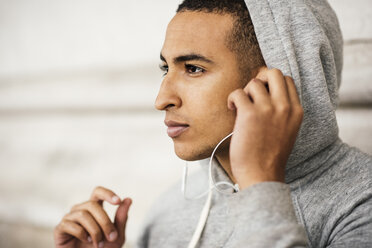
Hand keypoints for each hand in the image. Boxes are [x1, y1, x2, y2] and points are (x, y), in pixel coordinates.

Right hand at [54, 186, 131, 247]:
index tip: (118, 201)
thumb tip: (128, 199)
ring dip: (95, 231)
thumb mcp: (116, 235)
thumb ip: (121, 218)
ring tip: (99, 244)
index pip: (98, 192)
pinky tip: (86, 241)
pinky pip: (70, 225)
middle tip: (112, 237)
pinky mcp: (60, 228)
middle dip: (105, 221)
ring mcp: (69, 218)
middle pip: (93, 204)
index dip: (107, 193)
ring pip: (83, 214)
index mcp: (94, 208)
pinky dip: (81, 234)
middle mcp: (80, 209)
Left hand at [227, 68, 302, 188]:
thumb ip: (282, 112)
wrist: (262, 175)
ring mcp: (268, 109)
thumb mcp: (287, 131)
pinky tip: (232, 109)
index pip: (287, 80)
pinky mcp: (249, 114)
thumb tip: (264, 93)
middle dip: (260, 79)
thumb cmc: (269, 156)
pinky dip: (232, 99)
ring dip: (244, 92)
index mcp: (296, 111)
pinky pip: (238, 92)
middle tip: (251, 94)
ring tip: (241, 107)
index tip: (261, 95)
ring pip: (254, 82)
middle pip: (273, 73)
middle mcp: (284, 107)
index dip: (271, 84)